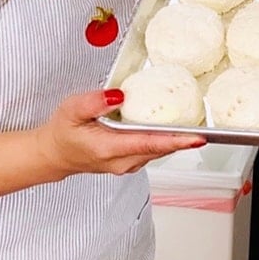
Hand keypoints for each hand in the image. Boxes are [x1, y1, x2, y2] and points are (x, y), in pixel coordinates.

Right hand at [35, 89, 205, 177]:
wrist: (54, 154)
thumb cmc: (62, 132)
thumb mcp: (72, 109)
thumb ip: (95, 101)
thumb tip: (119, 95)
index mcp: (108, 149)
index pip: (149, 144)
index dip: (176, 141)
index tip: (197, 137)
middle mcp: (121, 161)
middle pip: (160, 149)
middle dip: (183, 138)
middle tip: (204, 124)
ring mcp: (127, 165)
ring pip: (159, 151)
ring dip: (175, 139)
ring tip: (193, 123)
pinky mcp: (131, 162)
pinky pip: (153, 151)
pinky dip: (164, 140)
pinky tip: (171, 127)